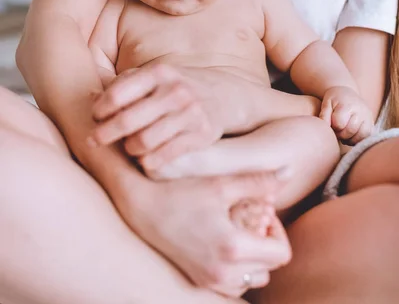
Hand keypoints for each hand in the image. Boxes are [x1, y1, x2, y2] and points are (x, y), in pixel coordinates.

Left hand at [88, 64, 224, 169]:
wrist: (224, 94)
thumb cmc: (176, 87)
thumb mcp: (155, 77)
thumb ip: (125, 85)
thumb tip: (89, 99)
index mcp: (160, 73)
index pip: (117, 94)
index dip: (100, 110)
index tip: (95, 117)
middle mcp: (176, 91)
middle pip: (126, 121)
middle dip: (104, 134)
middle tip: (94, 141)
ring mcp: (191, 114)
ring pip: (143, 142)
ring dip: (129, 149)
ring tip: (128, 147)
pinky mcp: (202, 135)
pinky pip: (164, 157)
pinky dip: (149, 161)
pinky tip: (145, 159)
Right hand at [116, 169, 290, 297]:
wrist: (142, 209)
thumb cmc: (182, 192)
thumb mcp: (222, 184)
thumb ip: (259, 181)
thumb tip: (289, 172)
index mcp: (233, 247)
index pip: (281, 254)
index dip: (278, 231)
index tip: (262, 212)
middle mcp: (223, 272)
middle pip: (269, 269)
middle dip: (266, 244)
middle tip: (251, 219)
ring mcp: (209, 281)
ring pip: (252, 279)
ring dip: (253, 259)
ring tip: (238, 231)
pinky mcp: (199, 282)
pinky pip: (233, 285)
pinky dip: (237, 268)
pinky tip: (224, 243)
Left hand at [319, 86, 373, 144]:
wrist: (348, 94)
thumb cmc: (335, 100)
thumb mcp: (326, 103)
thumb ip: (324, 116)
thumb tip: (325, 129)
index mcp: (348, 105)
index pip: (339, 123)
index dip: (333, 127)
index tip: (331, 124)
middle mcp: (361, 111)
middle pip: (350, 130)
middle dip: (341, 134)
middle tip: (337, 131)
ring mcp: (368, 118)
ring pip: (362, 136)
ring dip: (351, 139)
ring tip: (344, 135)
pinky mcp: (372, 124)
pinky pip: (368, 137)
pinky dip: (359, 140)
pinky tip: (351, 136)